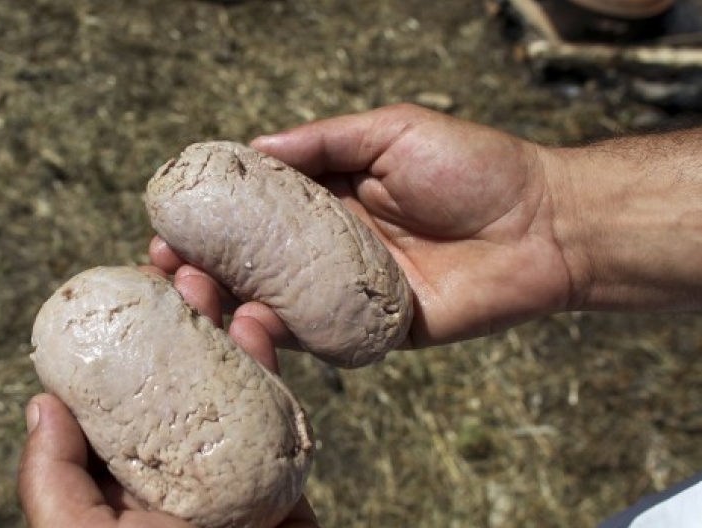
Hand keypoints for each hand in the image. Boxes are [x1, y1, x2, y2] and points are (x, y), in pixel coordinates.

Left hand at [18, 268, 319, 527]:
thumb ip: (53, 484)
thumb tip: (41, 401)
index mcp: (121, 484)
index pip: (118, 398)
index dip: (121, 337)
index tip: (126, 284)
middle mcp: (176, 473)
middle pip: (177, 382)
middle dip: (178, 321)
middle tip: (176, 268)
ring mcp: (233, 477)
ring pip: (230, 390)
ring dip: (227, 331)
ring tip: (220, 284)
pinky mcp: (282, 486)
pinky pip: (280, 422)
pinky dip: (273, 372)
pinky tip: (261, 324)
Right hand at [151, 104, 573, 347]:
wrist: (543, 225)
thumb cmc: (472, 167)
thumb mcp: (391, 130)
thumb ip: (323, 142)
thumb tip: (252, 147)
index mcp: (330, 200)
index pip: (255, 212)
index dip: (211, 217)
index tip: (168, 218)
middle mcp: (329, 249)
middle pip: (253, 262)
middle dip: (203, 266)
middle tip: (164, 266)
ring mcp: (346, 294)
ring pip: (274, 303)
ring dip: (227, 302)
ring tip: (190, 294)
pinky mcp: (371, 333)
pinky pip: (318, 338)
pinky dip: (280, 335)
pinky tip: (245, 324)